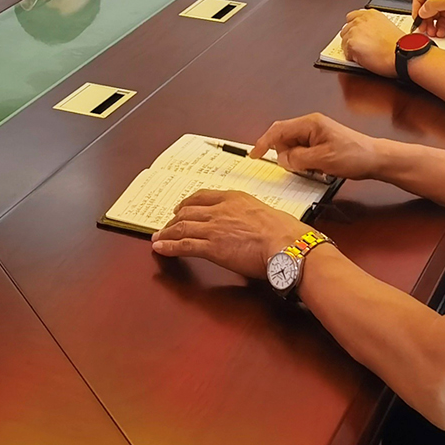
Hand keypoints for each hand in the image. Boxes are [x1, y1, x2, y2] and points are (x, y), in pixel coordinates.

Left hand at [149, 189, 308, 278]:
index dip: (188, 203)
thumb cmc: (284, 232)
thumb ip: (251, 216)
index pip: (202, 197)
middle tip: (166, 225)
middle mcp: (219, 210)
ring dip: (166, 233)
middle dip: (174, 219)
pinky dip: (169, 246)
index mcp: (233, 198)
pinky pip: (183, 245)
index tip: (181, 208)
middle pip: (188, 211)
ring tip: (157, 238)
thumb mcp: (265, 213)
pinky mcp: (211, 247)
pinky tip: (160, 248)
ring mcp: (213, 228)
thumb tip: (252, 227)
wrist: (286, 244)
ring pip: (181, 227)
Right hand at [249, 113, 382, 180]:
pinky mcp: (321, 142)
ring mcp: (316, 133)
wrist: (376, 159)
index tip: (255, 154)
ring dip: (297, 160)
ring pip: (294, 147)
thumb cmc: (354, 155)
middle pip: (284, 138)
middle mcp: (311, 125)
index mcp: (310, 124)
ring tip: (313, 169)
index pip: (279, 130)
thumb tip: (282, 159)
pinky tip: (317, 169)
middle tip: (295, 168)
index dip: (264, 142)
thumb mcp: (323, 159)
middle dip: (284, 154)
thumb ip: (298, 158)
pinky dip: (305, 161)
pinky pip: (304, 151)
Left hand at [338, 8, 400, 77]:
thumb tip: (367, 33)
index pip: (352, 17)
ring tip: (365, 54)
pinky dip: (353, 58)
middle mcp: (361, 20)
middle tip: (362, 47)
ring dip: (351, 48)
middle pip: (346, 29)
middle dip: (352, 38)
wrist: (404, 54)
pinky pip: (346, 53)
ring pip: (344, 41)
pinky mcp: (351, 44)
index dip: (354, 28)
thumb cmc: (401, 44)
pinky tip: (365, 59)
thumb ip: (374, 26)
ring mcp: (354, 31)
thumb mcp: (388, 26)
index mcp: (370, 14)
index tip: (358, 35)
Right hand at [411, 0, 444, 34]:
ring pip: (431, 17)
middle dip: (423, 17)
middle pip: (425, 6)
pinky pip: (440, 25)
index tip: (417, 14)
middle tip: (421, 26)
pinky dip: (439, 29)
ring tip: (431, 31)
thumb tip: (422, 10)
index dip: (417, 2)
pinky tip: (441, 32)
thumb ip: (435, 4)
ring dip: (429, 25)